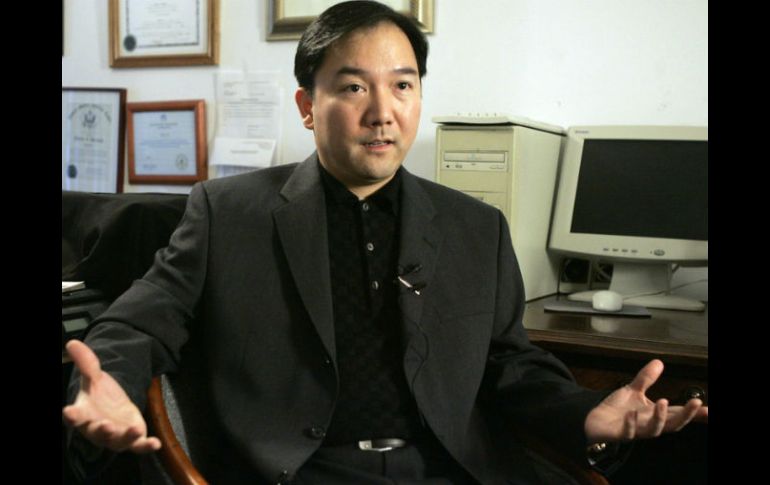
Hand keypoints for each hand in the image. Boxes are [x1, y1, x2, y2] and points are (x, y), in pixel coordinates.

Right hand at [62, 340, 161, 453]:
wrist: (112, 408)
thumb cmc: (98, 396)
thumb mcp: (94, 377)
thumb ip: (86, 363)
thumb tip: (72, 342)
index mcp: (84, 414)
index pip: (75, 417)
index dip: (72, 415)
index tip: (69, 412)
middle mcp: (97, 429)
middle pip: (97, 432)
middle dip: (102, 430)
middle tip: (106, 425)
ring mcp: (115, 436)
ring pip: (118, 441)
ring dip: (126, 437)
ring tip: (134, 430)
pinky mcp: (132, 439)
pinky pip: (138, 446)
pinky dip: (146, 446)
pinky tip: (155, 444)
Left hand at [584, 359, 707, 442]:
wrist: (593, 422)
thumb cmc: (616, 410)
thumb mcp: (632, 391)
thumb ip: (646, 379)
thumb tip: (660, 362)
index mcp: (654, 415)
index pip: (678, 414)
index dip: (695, 413)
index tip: (710, 410)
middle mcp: (648, 425)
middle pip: (672, 424)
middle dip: (686, 415)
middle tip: (696, 403)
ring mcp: (635, 431)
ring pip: (653, 430)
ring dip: (660, 417)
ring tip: (663, 402)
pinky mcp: (619, 435)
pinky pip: (627, 432)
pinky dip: (630, 424)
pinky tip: (632, 413)